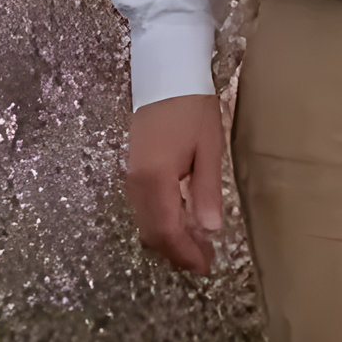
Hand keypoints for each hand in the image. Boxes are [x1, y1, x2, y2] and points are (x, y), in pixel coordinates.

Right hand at [124, 94, 224, 273]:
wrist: (166, 75)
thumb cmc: (193, 109)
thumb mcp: (208, 148)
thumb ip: (206, 190)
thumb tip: (210, 230)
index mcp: (156, 180)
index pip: (167, 232)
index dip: (185, 254)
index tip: (206, 266)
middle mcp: (137, 184)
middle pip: (152, 233)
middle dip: (177, 251)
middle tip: (205, 259)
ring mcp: (131, 177)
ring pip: (146, 223)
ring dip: (169, 238)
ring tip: (198, 244)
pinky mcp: (133, 170)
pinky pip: (144, 208)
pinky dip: (162, 222)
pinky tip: (182, 219)